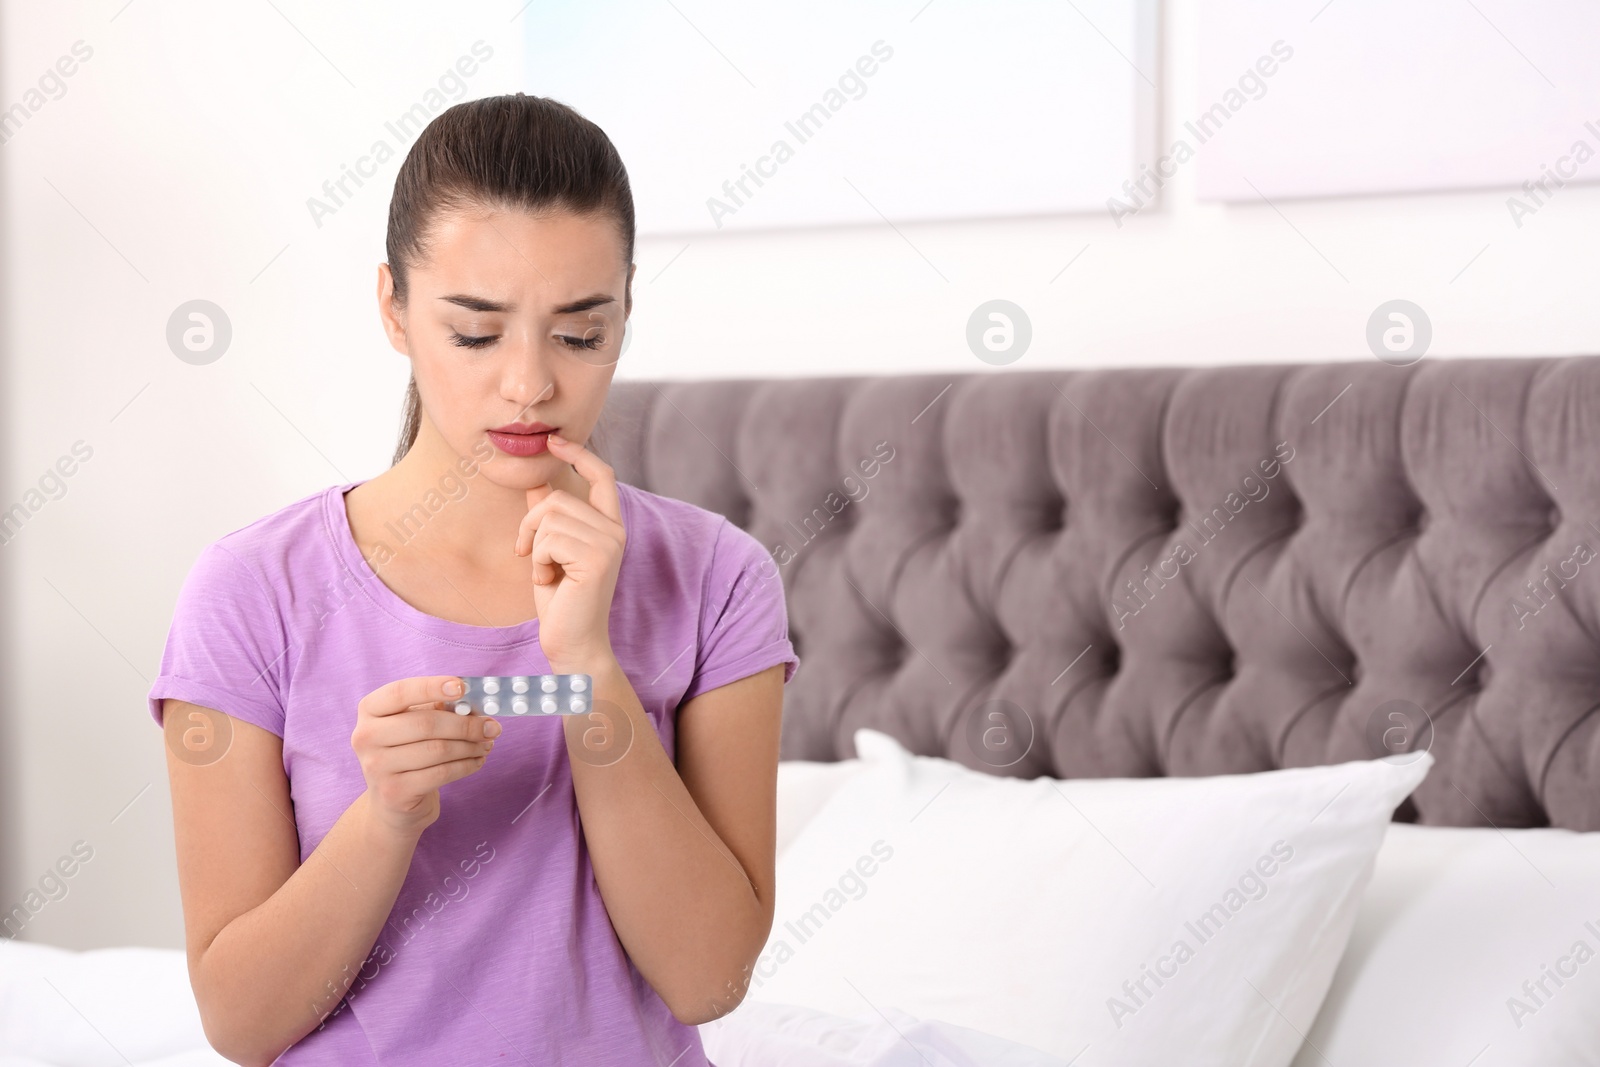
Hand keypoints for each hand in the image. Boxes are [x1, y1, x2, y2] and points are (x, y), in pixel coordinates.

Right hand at [351, 676, 500, 837]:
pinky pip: (441, 773)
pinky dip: (467, 765)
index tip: (462, 686)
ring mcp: (377, 766)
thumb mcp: (414, 724)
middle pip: (425, 723)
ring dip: (471, 746)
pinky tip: (477, 761)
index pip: (400, 692)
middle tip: (493, 726)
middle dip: (466, 724)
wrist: (391, 801)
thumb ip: (438, 709)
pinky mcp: (394, 792)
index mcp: (370, 710)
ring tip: (487, 744)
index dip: (432, 687)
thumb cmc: (408, 751)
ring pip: (438, 750)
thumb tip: (474, 706)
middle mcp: (365, 737)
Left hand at [514, 433, 625, 670]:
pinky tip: (549, 582)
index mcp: (609, 527)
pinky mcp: (597, 559)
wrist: (572, 645)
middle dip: (531, 524)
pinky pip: (548, 539)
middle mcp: (615, 531)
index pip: (602, 476)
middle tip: (530, 557)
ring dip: (534, 546)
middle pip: (559, 497)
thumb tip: (538, 482)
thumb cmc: (561, 602)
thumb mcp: (550, 552)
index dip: (579, 455)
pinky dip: (538, 561)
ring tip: (544, 573)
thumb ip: (548, 518)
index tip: (554, 442)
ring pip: (550, 517)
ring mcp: (610, 544)